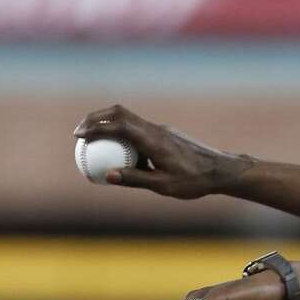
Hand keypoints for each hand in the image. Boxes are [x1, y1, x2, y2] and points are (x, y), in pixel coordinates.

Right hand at [72, 103, 244, 199]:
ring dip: (108, 123)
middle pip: (119, 113)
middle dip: (96, 118)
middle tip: (79, 131)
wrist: (220, 170)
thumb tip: (108, 176)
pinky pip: (138, 129)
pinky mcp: (164, 133)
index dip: (95, 128)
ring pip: (128, 118)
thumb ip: (135, 179)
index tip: (79, 136)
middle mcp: (154, 129)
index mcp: (152, 140)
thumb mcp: (163, 186)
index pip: (118, 127)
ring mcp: (160, 129)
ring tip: (94, 138)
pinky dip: (123, 133)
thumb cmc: (193, 181)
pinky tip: (120, 152)